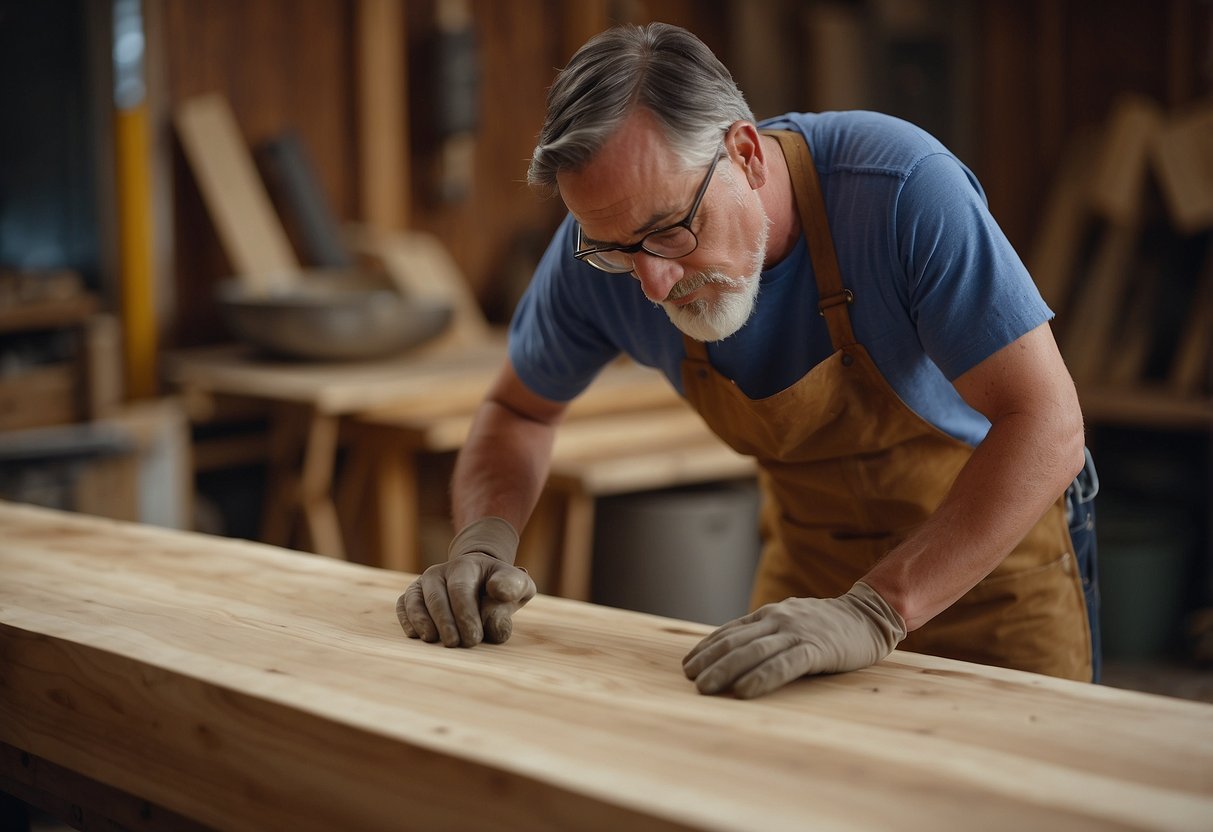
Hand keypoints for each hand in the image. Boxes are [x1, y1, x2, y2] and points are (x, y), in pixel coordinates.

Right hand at [395, 517, 535, 646]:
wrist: (481, 581)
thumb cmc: (500, 588)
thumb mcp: (516, 584)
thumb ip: (513, 586)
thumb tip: (498, 592)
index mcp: (466, 565)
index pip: (460, 589)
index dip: (465, 615)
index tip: (474, 638)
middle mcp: (440, 572)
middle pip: (436, 597)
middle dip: (445, 623)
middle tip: (456, 644)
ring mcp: (423, 583)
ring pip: (415, 600)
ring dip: (422, 622)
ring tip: (433, 641)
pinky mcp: (412, 595)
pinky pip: (403, 605)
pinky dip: (406, 619)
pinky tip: (416, 635)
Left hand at [681, 582, 905, 698]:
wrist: (869, 615)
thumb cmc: (827, 625)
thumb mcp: (791, 621)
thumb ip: (767, 632)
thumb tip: (735, 652)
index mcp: (770, 614)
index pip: (730, 631)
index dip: (706, 647)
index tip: (688, 663)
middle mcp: (778, 620)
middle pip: (736, 642)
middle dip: (709, 660)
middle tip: (689, 678)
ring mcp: (797, 633)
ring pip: (753, 651)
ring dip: (725, 669)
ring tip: (705, 687)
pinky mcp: (817, 648)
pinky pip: (783, 664)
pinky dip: (761, 677)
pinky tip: (744, 690)